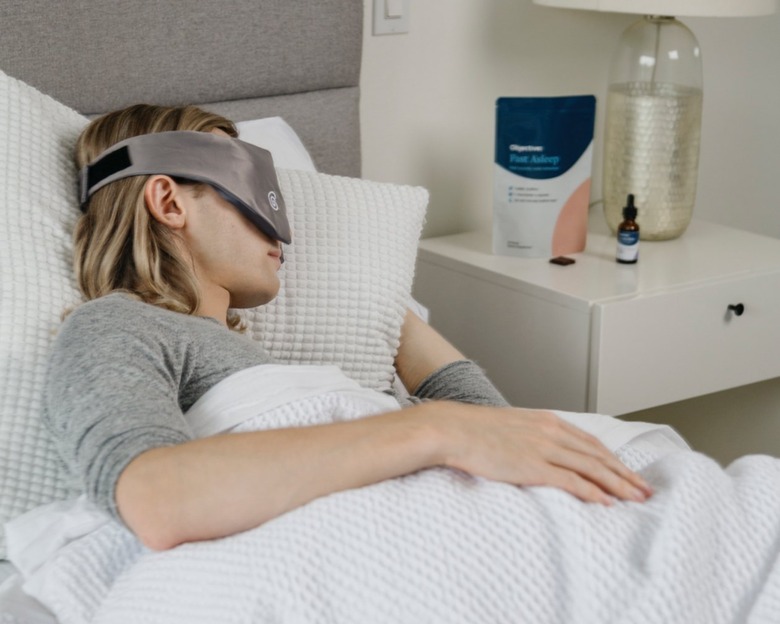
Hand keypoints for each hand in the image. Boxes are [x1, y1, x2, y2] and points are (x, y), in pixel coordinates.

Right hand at [429, 402, 652, 504]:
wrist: (452, 429)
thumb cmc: (473, 429)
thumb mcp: (510, 426)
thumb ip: (529, 436)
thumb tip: (536, 451)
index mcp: (547, 421)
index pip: (590, 441)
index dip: (612, 458)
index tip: (626, 471)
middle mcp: (551, 432)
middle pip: (598, 455)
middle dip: (624, 473)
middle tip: (644, 489)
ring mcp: (543, 449)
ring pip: (592, 468)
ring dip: (618, 484)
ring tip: (636, 498)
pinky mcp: (533, 466)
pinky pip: (571, 481)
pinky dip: (593, 492)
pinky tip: (606, 502)